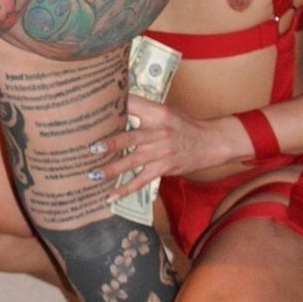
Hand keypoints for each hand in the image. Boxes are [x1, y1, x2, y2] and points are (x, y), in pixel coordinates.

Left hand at [93, 94, 236, 190]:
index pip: (132, 105)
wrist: (210, 142)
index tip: (94, 111)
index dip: (114, 106)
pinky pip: (141, 180)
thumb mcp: (165, 111)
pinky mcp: (163, 168)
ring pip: (133, 161)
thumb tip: (114, 107)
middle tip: (92, 148)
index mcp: (157, 112)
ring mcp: (161, 152)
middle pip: (131, 137)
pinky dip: (125, 189)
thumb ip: (143, 110)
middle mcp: (158, 131)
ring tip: (95, 174)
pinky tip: (110, 196)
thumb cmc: (183, 125)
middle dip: (111, 143)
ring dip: (113, 169)